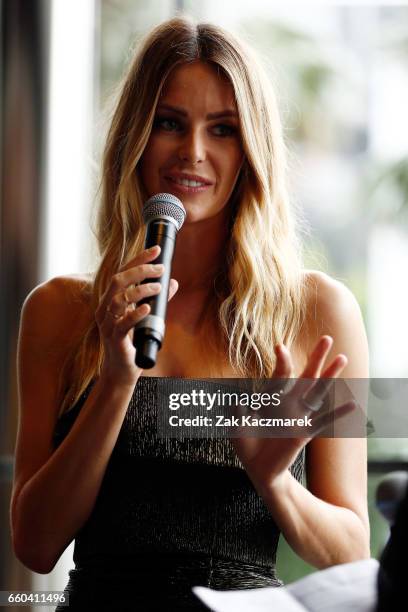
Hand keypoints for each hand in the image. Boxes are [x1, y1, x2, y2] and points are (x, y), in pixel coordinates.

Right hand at [95, 245, 177, 386]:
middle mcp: (106, 308)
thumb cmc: (131, 342)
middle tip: (160, 269)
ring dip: (140, 289)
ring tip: (158, 287)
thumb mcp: (146, 316)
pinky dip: (135, 313)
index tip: (155, 250)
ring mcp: (108, 324)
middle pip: (118, 280)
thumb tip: (173, 282)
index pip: (122, 272)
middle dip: (139, 270)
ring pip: (119, 298)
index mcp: (111, 299)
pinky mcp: (115, 339)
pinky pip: (122, 323)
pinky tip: (147, 308)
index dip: (138, 259)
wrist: (121, 371)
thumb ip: (157, 299)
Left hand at [231, 335, 354, 490]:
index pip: (281, 374)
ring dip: (331, 375)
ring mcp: (299, 416)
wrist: (256, 468)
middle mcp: (289, 402)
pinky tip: (353, 404)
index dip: (283, 361)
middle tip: (327, 337)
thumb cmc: (246, 442)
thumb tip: (235, 396)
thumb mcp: (236, 422)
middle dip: (316, 356)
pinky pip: (323, 421)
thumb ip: (236, 409)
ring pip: (318, 392)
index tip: (280, 347)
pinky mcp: (304, 433)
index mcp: (273, 396)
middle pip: (306, 375)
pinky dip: (338, 413)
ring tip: (343, 358)